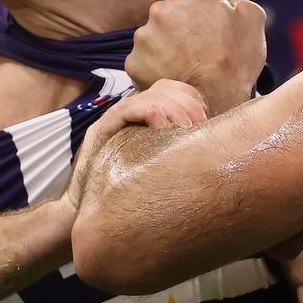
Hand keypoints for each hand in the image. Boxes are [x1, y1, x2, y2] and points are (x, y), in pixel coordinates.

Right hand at [65, 80, 207, 210]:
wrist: (88, 215)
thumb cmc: (131, 196)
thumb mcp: (163, 168)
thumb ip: (181, 152)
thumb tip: (215, 148)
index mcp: (146, 118)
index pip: (173, 89)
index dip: (193, 99)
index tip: (205, 121)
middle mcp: (129, 113)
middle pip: (165, 88)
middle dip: (188, 105)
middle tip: (199, 128)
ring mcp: (114, 120)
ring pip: (150, 96)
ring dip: (174, 110)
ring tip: (185, 130)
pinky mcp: (100, 131)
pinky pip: (128, 109)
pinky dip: (152, 113)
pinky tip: (165, 128)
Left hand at [126, 0, 266, 113]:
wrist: (214, 102)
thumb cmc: (236, 61)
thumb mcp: (253, 19)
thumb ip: (238, 0)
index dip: (207, 12)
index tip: (213, 29)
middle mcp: (160, 9)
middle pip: (172, 14)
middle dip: (183, 28)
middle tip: (200, 51)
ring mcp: (144, 36)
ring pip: (156, 38)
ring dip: (168, 48)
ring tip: (187, 67)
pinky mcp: (134, 62)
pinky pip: (145, 62)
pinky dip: (156, 69)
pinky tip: (174, 77)